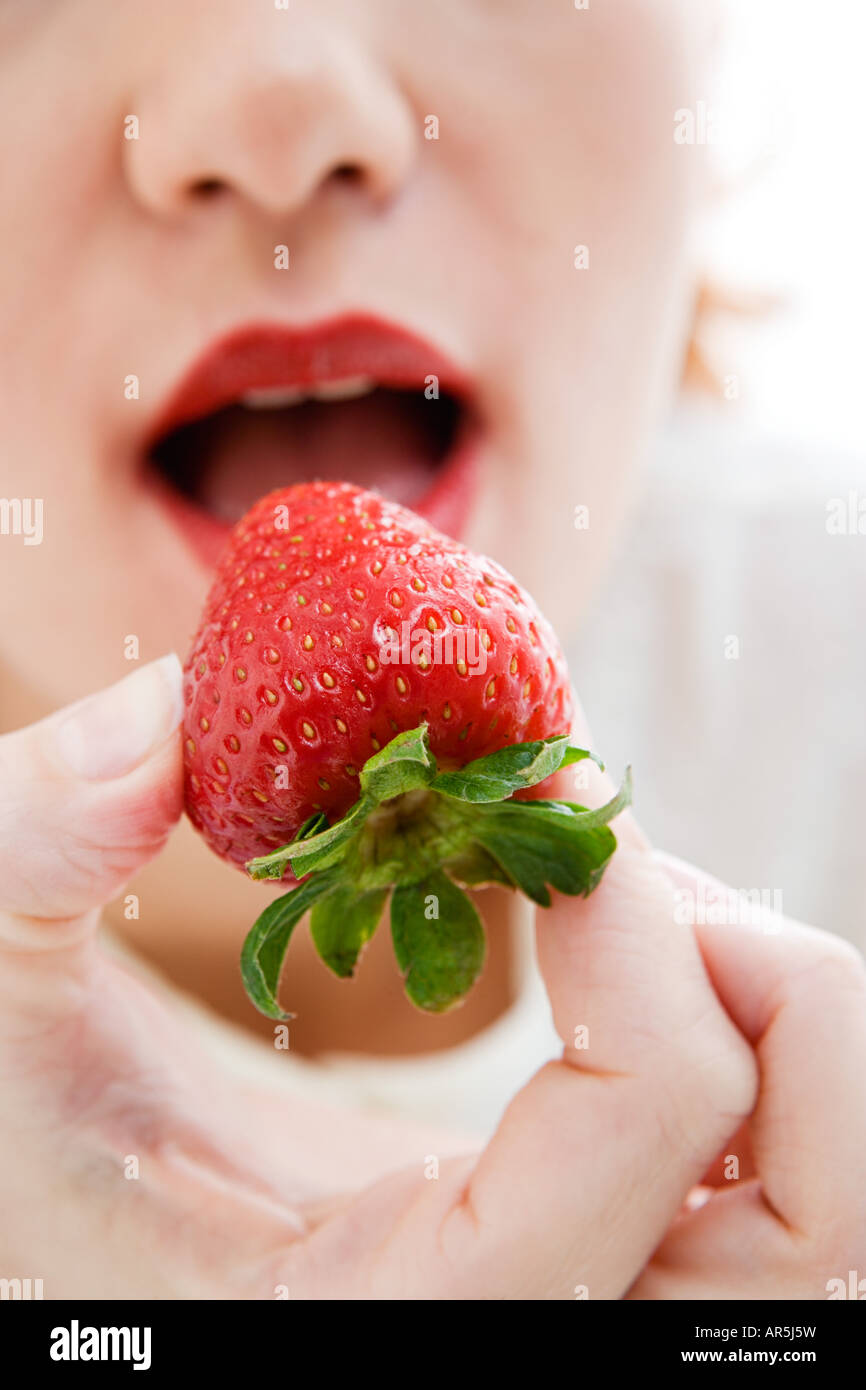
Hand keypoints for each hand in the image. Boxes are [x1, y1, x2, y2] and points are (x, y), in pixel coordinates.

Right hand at [1, 662, 861, 1298]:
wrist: (89, 1246)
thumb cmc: (40, 1172)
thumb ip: (27, 856)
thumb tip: (155, 713)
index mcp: (414, 1318)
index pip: (654, 1123)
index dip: (642, 926)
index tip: (546, 787)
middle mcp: (541, 1337)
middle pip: (827, 1229)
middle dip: (773, 990)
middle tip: (619, 859)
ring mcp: (581, 1305)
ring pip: (830, 1205)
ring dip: (779, 1014)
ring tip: (623, 893)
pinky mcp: (592, 1256)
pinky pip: (769, 1169)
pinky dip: (741, 1031)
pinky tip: (609, 943)